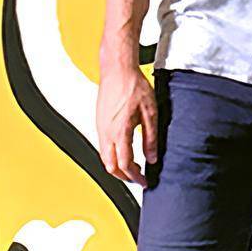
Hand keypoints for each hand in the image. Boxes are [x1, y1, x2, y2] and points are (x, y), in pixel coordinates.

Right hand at [96, 60, 157, 184]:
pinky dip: (111, 155)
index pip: (125, 165)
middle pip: (110, 166)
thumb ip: (151, 138)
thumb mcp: (150, 112)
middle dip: (123, 177)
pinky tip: (122, 151)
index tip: (144, 181)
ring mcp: (100, 127)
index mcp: (120, 132)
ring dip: (116, 166)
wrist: (117, 68)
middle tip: (137, 178)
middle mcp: (106, 132)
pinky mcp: (99, 122)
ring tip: (131, 167)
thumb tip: (152, 157)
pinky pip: (102, 146)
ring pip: (104, 157)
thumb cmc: (133, 85)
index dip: (135, 177)